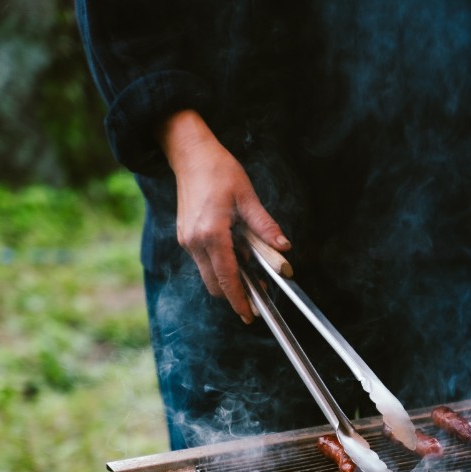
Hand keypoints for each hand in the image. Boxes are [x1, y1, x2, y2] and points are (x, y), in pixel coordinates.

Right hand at [157, 110, 289, 322]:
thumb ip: (265, 226)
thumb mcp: (247, 197)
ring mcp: (187, 241)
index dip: (240, 300)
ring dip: (229, 279)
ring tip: (252, 271)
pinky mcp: (186, 237)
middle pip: (215, 284)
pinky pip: (204, 262)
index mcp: (211, 234)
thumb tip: (285, 248)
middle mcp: (195, 242)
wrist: (190, 155)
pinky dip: (220, 266)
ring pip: (208, 275)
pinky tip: (238, 254)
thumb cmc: (219, 171)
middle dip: (235, 295)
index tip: (250, 315)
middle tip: (259, 295)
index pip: (227, 278)